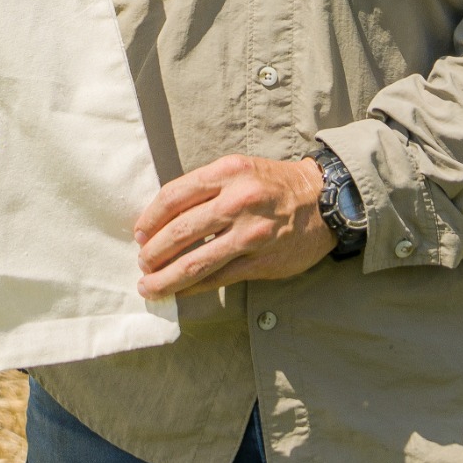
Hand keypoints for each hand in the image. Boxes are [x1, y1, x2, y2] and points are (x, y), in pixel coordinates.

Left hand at [134, 155, 332, 299]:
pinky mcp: (261, 261)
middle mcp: (237, 201)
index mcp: (227, 173)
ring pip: (195, 262)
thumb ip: (206, 188)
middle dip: (152, 252)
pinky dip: (193, 288)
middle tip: (141, 263)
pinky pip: (218, 278)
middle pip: (179, 232)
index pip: (173, 197)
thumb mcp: (239, 170)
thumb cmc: (274, 185)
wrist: (324, 201)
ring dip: (166, 278)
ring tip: (149, 287)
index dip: (149, 219)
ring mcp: (250, 234)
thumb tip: (163, 217)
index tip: (138, 234)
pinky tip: (180, 291)